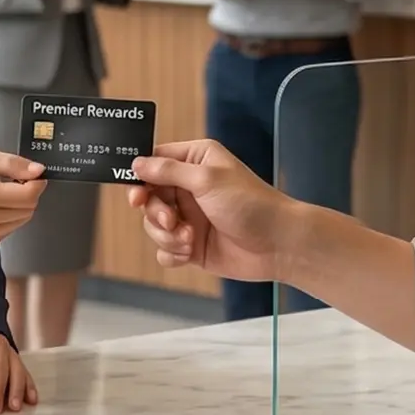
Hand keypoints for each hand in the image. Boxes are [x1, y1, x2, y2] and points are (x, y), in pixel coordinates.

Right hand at [0, 148, 46, 251]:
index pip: (29, 195)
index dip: (37, 183)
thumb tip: (38, 171)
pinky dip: (5, 218)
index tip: (33, 175)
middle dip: (27, 193)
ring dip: (16, 206)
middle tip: (10, 181)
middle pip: (28, 209)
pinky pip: (7, 231)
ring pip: (20, 221)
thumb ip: (11, 163)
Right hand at [125, 139, 286, 282]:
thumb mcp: (207, 179)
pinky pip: (164, 250)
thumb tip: (138, 163)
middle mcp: (189, 188)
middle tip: (170, 220)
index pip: (154, 162)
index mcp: (195, 162)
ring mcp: (189, 217)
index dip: (140, 178)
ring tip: (189, 239)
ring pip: (153, 226)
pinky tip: (190, 252)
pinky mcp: (191, 245)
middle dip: (155, 212)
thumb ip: (169, 170)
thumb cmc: (252, 204)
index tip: (136, 194)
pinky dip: (172, 253)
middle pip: (149, 197)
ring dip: (166, 235)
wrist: (278, 245)